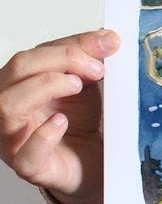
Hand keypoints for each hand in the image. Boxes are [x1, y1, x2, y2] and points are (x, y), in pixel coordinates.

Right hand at [0, 30, 119, 203]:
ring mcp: (14, 136)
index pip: (36, 53)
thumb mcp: (88, 84)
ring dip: (47, 86)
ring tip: (78, 87)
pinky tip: (62, 122)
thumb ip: (93, 61)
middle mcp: (11, 104)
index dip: (72, 44)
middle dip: (62, 60)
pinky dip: (43, 134)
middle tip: (98, 69)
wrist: (91, 162)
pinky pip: (25, 150)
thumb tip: (111, 38)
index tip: (109, 44)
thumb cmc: (80, 122)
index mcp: (23, 81)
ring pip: (9, 103)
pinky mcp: (29, 165)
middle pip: (18, 69)